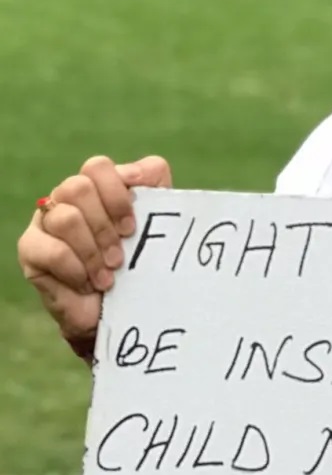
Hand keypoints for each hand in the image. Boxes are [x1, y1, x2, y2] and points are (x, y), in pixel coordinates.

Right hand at [16, 155, 172, 343]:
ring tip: (109, 275)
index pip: (98, 167)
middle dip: (105, 226)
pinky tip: (88, 284)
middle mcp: (67, 197)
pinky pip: (51, 250)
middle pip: (78, 187)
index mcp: (98, 185)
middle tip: (121, 256)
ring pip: (65, 218)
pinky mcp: (31, 249)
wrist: (122, 307)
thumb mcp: (158, 220)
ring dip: (93, 251)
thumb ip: (155, 184)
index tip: (132, 227)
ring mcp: (46, 221)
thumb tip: (134, 173)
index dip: (117, 195)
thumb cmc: (141, 259)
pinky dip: (76, 269)